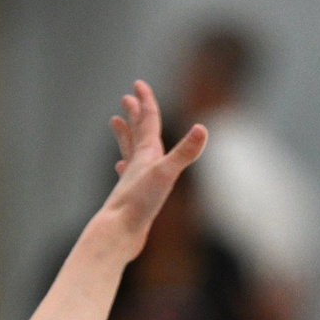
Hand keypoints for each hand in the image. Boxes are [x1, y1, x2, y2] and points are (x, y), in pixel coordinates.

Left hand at [96, 81, 208, 256]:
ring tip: (117, 124)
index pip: (147, 121)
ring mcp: (133, 181)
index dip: (146, 102)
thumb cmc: (139, 204)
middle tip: (126, 98)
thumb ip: (184, 152)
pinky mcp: (131, 199)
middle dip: (134, 114)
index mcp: (146, 154)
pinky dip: (125, 167)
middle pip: (136, 133)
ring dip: (125, 136)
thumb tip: (202, 129)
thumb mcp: (166, 174)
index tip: (138, 84)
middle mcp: (138, 164)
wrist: (118, 235)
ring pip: (129, 152)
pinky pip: (128, 177)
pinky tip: (121, 169)